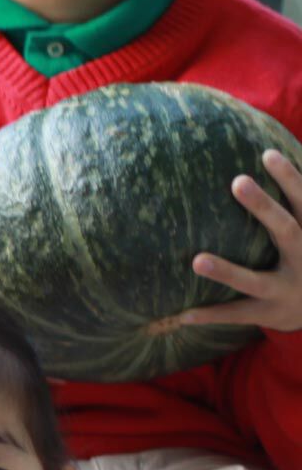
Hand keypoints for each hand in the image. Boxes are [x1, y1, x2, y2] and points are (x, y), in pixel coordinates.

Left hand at [184, 149, 301, 332]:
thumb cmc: (301, 258)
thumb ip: (287, 207)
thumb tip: (261, 155)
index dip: (291, 178)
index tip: (267, 154)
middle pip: (287, 230)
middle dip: (264, 207)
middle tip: (237, 181)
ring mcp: (287, 290)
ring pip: (255, 281)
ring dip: (227, 271)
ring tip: (196, 261)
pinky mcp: (270, 313)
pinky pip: (237, 314)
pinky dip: (210, 314)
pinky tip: (180, 315)